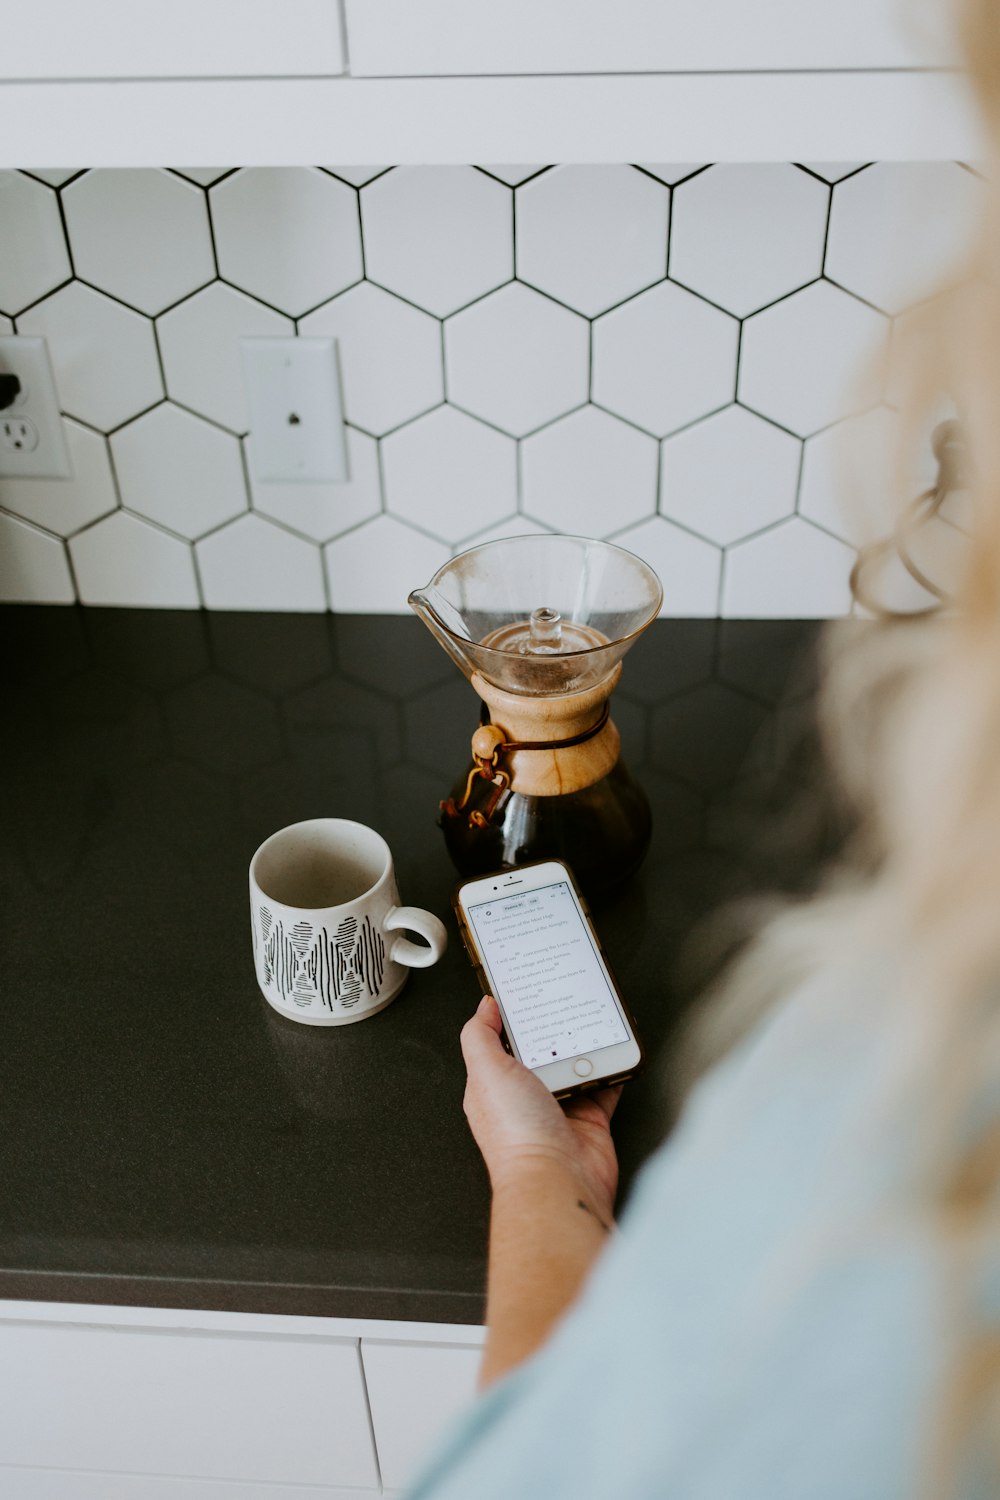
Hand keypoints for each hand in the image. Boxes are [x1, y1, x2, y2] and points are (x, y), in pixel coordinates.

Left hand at [460, 996, 621, 1221]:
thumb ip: (480, 1035)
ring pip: (575, 1063)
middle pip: (542, 1048)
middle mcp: (526, 1096)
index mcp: (494, 1084)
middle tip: (567, 997)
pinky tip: (616, 1048)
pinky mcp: (590, 1118)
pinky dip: (612, 1067)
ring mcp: (560, 1107)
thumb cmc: (517, 1135)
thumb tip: (485, 1007)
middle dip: (554, 1026)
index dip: (512, 1015)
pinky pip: (605, 1084)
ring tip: (594, 1015)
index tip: (528, 990)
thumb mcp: (486, 1072)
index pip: (502, 1040)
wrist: (557, 1179)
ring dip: (586, 1043)